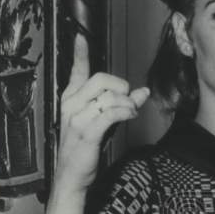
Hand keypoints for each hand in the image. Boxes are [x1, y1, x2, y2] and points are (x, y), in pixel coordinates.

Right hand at [54, 33, 149, 192]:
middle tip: (128, 100)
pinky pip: (111, 112)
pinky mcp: (87, 132)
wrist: (71, 176)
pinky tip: (130, 115)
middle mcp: (71, 104)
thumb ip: (121, 104)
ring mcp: (77, 118)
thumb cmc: (85, 147)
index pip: (77, 71)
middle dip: (121, 86)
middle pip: (101, 79)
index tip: (81, 37)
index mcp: (71, 99)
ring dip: (127, 103)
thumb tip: (143, 91)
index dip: (80, 54)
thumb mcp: (103, 121)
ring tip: (131, 112)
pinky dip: (126, 111)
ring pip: (109, 96)